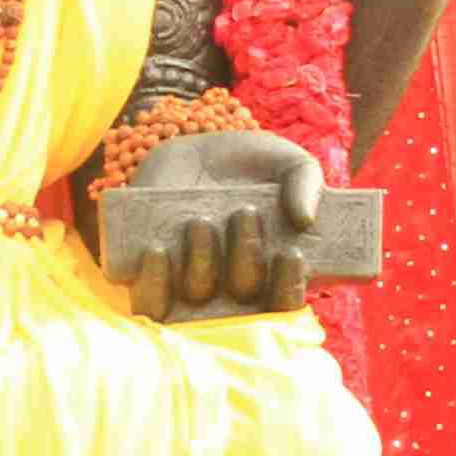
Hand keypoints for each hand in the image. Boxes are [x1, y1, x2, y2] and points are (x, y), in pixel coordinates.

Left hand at [109, 126, 324, 322]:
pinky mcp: (151, 275)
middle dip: (246, 257)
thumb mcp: (286, 162)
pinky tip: (157, 250)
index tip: (291, 253)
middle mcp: (233, 286)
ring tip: (200, 221)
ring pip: (196, 296)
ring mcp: (189, 284)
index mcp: (272, 270)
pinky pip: (149, 300)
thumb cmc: (250, 164)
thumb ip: (306, 181)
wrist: (193, 153)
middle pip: (242, 295)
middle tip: (244, 211)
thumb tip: (305, 219)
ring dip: (202, 264)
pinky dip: (153, 281)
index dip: (288, 286)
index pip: (284, 302)